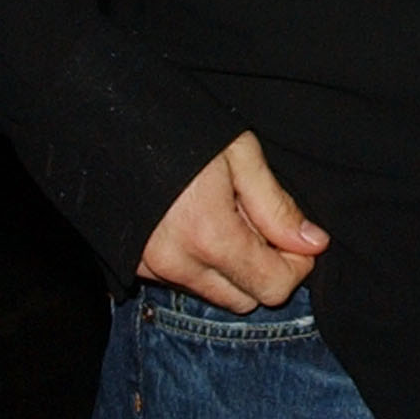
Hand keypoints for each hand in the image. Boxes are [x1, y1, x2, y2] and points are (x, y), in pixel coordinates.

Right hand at [137, 131, 327, 311]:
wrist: (106, 119)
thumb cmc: (175, 125)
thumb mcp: (238, 153)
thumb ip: (276, 206)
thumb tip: (313, 243)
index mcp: (208, 235)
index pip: (273, 287)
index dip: (297, 265)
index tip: (297, 237)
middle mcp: (177, 263)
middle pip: (245, 299)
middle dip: (264, 269)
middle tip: (260, 222)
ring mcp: (150, 268)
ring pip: (214, 294)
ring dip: (231, 267)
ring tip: (224, 215)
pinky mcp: (134, 265)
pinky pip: (184, 282)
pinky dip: (201, 263)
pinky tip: (196, 222)